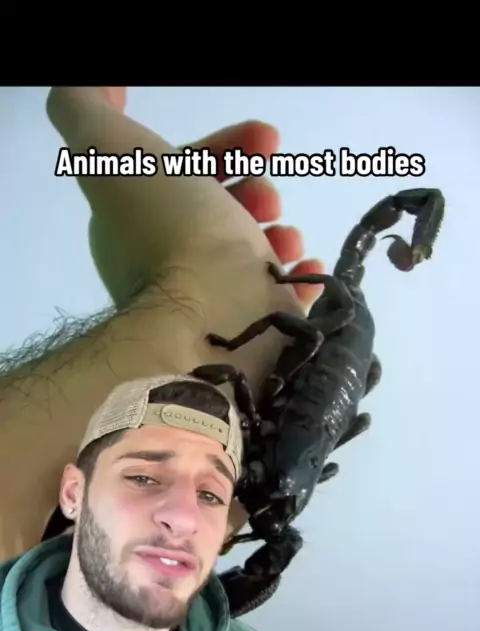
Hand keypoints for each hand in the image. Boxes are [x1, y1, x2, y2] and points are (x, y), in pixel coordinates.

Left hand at [70, 87, 324, 312]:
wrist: (212, 322)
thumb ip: (84, 108)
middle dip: (253, 188)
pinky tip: (306, 262)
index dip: (222, 147)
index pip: (182, 174)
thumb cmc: (172, 234)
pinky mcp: (256, 329)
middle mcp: (174, 262)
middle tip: (270, 196)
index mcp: (142, 223)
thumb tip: (101, 87)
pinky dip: (297, 273)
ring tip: (288, 238)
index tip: (263, 139)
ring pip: (253, 253)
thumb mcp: (110, 152)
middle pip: (220, 210)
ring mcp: (214, 300)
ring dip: (278, 231)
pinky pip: (281, 294)